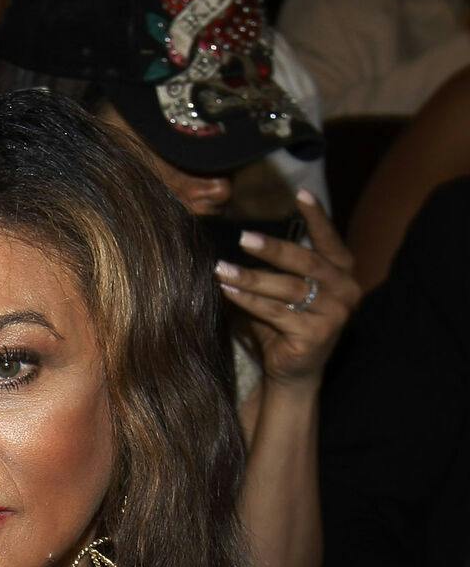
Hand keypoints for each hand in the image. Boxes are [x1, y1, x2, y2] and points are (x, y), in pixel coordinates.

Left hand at [215, 190, 358, 390]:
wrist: (293, 372)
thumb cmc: (285, 326)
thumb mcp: (287, 291)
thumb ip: (281, 267)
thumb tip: (247, 236)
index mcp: (343, 273)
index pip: (330, 240)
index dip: (316, 217)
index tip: (300, 194)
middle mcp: (346, 290)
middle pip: (305, 262)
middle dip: (272, 249)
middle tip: (243, 238)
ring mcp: (334, 313)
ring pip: (287, 288)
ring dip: (250, 277)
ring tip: (221, 268)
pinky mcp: (316, 333)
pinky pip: (275, 311)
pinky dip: (248, 300)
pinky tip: (227, 291)